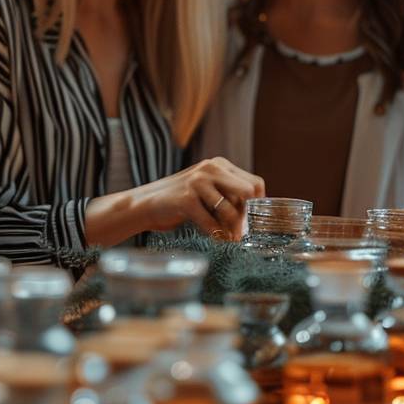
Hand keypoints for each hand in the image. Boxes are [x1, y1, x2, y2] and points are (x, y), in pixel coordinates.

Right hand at [85, 157, 264, 245]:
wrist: (145, 203)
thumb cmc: (181, 200)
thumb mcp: (206, 188)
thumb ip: (228, 192)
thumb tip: (256, 213)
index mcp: (219, 165)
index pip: (255, 183)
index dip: (258, 204)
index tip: (252, 219)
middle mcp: (210, 169)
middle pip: (248, 193)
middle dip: (247, 215)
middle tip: (242, 230)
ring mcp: (197, 183)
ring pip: (231, 211)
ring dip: (231, 230)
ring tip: (228, 238)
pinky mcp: (186, 200)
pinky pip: (212, 224)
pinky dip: (216, 235)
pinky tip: (216, 238)